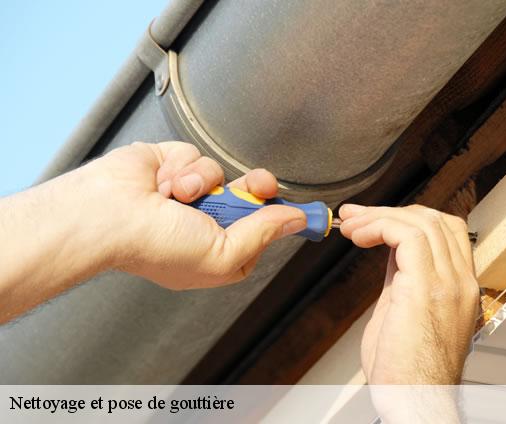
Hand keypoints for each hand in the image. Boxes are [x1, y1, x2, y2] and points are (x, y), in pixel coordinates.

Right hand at [78, 141, 305, 288]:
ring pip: (223, 175)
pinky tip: (162, 183)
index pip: (261, 231)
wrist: (108, 215)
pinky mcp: (174, 166)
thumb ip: (262, 234)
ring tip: (177, 197)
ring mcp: (190, 194)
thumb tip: (296, 220)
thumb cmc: (157, 246)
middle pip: (251, 198)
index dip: (276, 218)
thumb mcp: (223, 254)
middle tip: (259, 185)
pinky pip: (199, 157)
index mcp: (218, 251)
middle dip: (257, 189)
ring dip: (204, 183)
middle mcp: (205, 223)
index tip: (296, 209)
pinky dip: (184, 168)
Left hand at [339, 205, 478, 384]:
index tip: (373, 219)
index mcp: (457, 288)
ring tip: (351, 225)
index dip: (406, 218)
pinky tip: (359, 235)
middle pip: (435, 220)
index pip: (444, 232)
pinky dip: (379, 226)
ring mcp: (448, 283)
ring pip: (422, 221)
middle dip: (390, 211)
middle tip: (356, 216)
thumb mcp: (404, 312)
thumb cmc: (407, 372)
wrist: (414, 402)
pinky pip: (407, 236)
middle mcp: (459, 282)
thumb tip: (391, 254)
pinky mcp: (426, 288)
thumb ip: (403, 280)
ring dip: (379, 216)